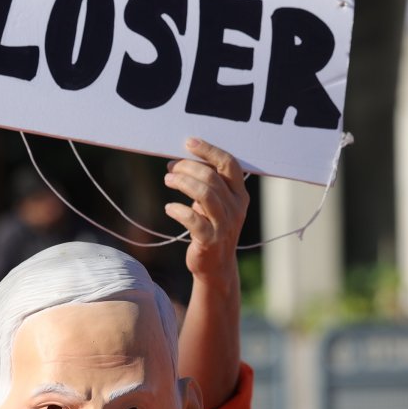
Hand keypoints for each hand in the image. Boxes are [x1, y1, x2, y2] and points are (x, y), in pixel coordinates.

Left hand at [163, 137, 248, 280]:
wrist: (216, 266)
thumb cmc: (212, 227)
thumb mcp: (217, 204)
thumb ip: (210, 183)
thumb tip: (185, 157)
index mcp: (239, 194)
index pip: (229, 164)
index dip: (209, 150)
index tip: (189, 142)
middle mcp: (236, 207)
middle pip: (212, 177)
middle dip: (188, 167)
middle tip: (170, 167)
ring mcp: (225, 224)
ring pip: (205, 194)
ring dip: (182, 182)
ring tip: (168, 179)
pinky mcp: (210, 240)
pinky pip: (192, 219)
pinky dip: (178, 210)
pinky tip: (169, 208)